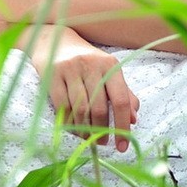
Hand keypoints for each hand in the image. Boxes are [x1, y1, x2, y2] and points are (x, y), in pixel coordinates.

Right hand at [23, 25, 139, 152]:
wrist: (55, 40)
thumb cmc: (86, 61)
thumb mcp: (108, 72)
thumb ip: (124, 94)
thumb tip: (133, 120)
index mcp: (110, 65)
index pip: (121, 100)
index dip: (123, 126)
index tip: (122, 146)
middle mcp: (91, 65)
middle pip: (99, 107)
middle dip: (101, 131)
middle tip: (102, 143)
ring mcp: (70, 69)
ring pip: (80, 109)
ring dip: (85, 129)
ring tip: (88, 138)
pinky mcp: (52, 75)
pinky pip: (62, 106)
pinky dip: (69, 122)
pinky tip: (73, 128)